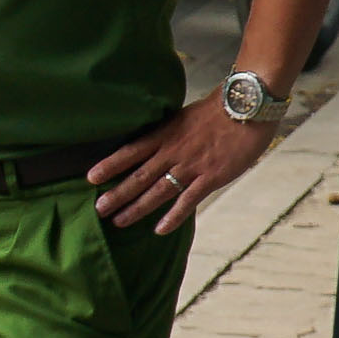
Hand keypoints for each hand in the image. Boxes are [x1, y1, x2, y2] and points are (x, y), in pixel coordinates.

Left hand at [89, 95, 274, 232]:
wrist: (248, 107)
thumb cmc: (218, 111)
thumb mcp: (184, 117)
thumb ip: (168, 132)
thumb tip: (152, 141)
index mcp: (165, 134)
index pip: (131, 151)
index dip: (110, 164)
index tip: (91, 177)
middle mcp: (172, 152)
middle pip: (138, 176)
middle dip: (117, 193)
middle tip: (98, 209)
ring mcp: (191, 166)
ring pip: (157, 191)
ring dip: (137, 208)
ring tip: (119, 221)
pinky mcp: (210, 178)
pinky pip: (187, 201)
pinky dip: (172, 217)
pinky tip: (159, 230)